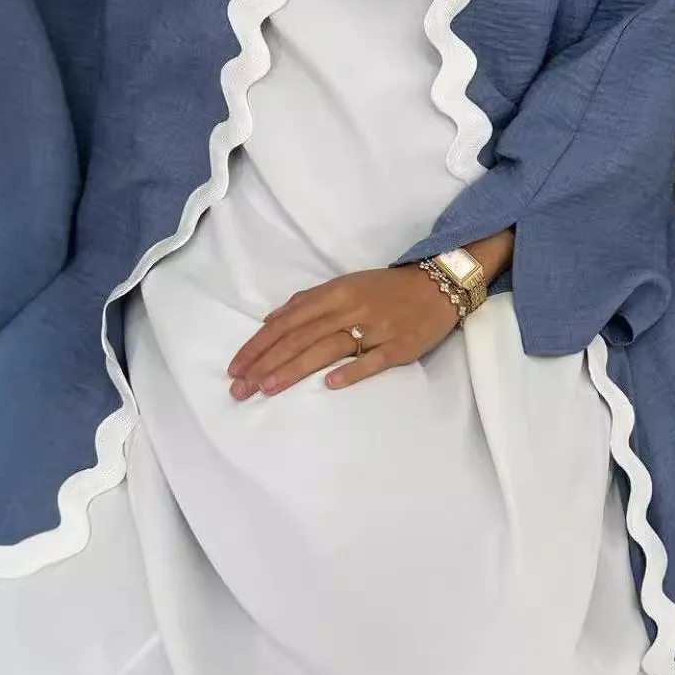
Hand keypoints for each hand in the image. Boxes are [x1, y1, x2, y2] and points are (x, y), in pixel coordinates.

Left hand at [227, 264, 460, 399]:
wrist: (438, 286)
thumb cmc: (385, 288)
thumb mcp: (345, 285)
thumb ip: (308, 301)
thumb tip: (271, 320)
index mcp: (336, 291)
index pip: (288, 320)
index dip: (260, 344)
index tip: (236, 366)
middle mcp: (351, 308)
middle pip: (301, 337)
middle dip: (267, 363)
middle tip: (240, 388)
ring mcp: (376, 328)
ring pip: (328, 349)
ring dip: (295, 369)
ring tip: (267, 389)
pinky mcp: (399, 347)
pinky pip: (372, 360)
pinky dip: (351, 371)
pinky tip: (328, 385)